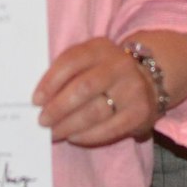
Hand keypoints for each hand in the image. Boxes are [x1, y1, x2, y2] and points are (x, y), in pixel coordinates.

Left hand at [33, 38, 154, 146]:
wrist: (150, 79)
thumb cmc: (106, 72)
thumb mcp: (91, 59)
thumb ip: (68, 72)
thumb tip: (40, 99)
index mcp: (100, 48)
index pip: (71, 61)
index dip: (50, 81)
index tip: (36, 100)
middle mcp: (118, 65)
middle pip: (83, 88)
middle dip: (58, 108)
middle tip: (42, 121)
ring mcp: (131, 89)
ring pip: (95, 111)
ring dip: (70, 125)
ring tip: (54, 133)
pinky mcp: (139, 112)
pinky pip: (110, 128)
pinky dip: (88, 136)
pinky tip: (74, 137)